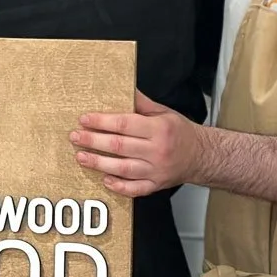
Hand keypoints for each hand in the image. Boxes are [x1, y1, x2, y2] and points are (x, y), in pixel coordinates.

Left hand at [71, 90, 202, 196]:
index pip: (124, 124)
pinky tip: (104, 180)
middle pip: (119, 146)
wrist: (201, 155)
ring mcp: (156, 170)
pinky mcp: (156, 185)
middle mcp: (157, 150)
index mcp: (158, 129)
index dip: (102, 122)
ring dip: (99, 163)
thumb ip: (141, 103)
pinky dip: (119, 186)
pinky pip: (135, 189)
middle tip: (75, 137)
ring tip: (81, 156)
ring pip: (123, 168)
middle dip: (93, 141)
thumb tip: (122, 87)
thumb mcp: (163, 112)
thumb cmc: (179, 131)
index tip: (85, 119)